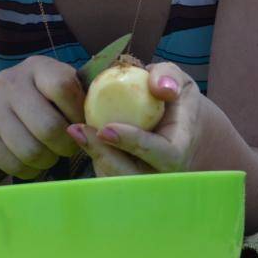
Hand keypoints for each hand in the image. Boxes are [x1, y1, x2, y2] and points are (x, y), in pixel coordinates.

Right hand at [0, 55, 84, 179]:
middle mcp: (9, 82)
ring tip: (48, 155)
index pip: (64, 87)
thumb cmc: (35, 107)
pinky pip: (14, 164)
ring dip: (47, 161)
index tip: (81, 125)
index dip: (78, 113)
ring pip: (32, 151)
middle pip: (49, 127)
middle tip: (66, 148)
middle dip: (65, 146)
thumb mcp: (55, 93)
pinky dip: (28, 171)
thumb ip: (80, 98)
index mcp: (36, 67)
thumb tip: (107, 120)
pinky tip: (28, 162)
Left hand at [68, 62, 199, 176]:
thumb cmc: (177, 102)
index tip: (106, 129)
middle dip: (104, 155)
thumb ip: (169, 76)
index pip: (164, 155)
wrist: (180, 128)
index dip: (136, 143)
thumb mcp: (179, 82)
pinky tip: (81, 136)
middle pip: (134, 176)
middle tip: (78, 131)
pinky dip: (95, 156)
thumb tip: (160, 88)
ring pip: (116, 180)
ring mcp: (146, 181)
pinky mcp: (129, 181)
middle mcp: (164, 173)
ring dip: (95, 156)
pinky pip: (109, 174)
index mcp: (181, 150)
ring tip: (76, 131)